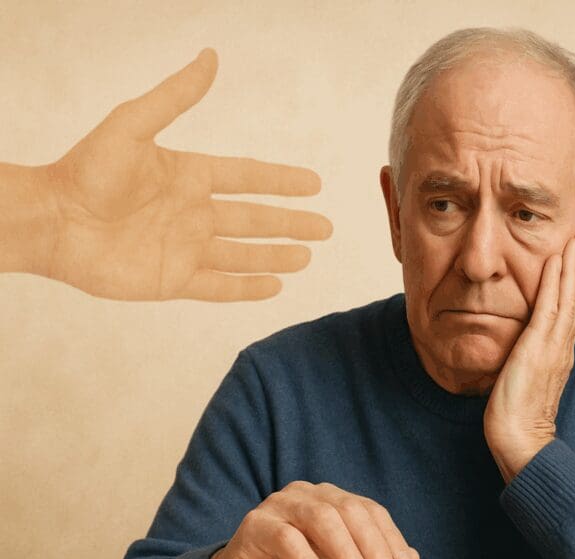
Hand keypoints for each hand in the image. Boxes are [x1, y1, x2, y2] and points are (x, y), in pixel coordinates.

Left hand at [37, 48, 331, 300]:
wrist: (53, 221)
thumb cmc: (87, 170)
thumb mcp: (133, 124)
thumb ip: (175, 97)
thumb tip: (210, 58)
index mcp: (189, 176)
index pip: (247, 177)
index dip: (281, 180)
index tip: (313, 183)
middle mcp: (194, 212)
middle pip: (254, 219)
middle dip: (291, 223)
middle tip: (325, 227)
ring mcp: (186, 248)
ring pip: (244, 254)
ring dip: (276, 255)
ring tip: (307, 256)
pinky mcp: (173, 279)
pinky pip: (219, 286)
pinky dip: (248, 288)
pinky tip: (274, 286)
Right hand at [205, 481, 419, 558]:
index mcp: (332, 500)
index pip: (370, 511)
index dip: (390, 538)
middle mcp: (308, 495)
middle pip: (349, 511)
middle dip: (373, 547)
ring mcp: (281, 506)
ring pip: (321, 519)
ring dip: (347, 553)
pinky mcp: (256, 525)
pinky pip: (286, 539)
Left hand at [483, 229, 574, 482]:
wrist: (519, 442)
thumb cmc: (516, 416)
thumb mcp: (524, 376)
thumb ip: (527, 357)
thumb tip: (521, 344)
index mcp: (560, 350)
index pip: (572, 305)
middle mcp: (563, 345)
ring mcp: (554, 346)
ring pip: (570, 296)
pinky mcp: (539, 349)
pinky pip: (551, 308)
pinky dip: (557, 282)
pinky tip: (557, 260)